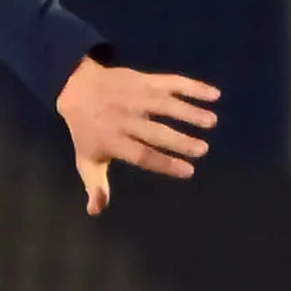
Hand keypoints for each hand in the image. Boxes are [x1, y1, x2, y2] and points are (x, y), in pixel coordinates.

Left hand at [55, 56, 217, 215]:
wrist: (77, 89)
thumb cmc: (88, 132)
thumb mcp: (86, 159)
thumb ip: (95, 185)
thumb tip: (96, 211)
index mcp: (112, 140)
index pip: (141, 155)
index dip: (164, 163)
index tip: (188, 171)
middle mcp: (124, 118)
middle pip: (156, 132)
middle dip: (180, 141)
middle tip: (202, 149)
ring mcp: (135, 97)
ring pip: (166, 105)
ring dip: (190, 112)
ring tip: (211, 122)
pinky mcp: (144, 80)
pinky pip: (171, 82)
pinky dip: (193, 87)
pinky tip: (214, 95)